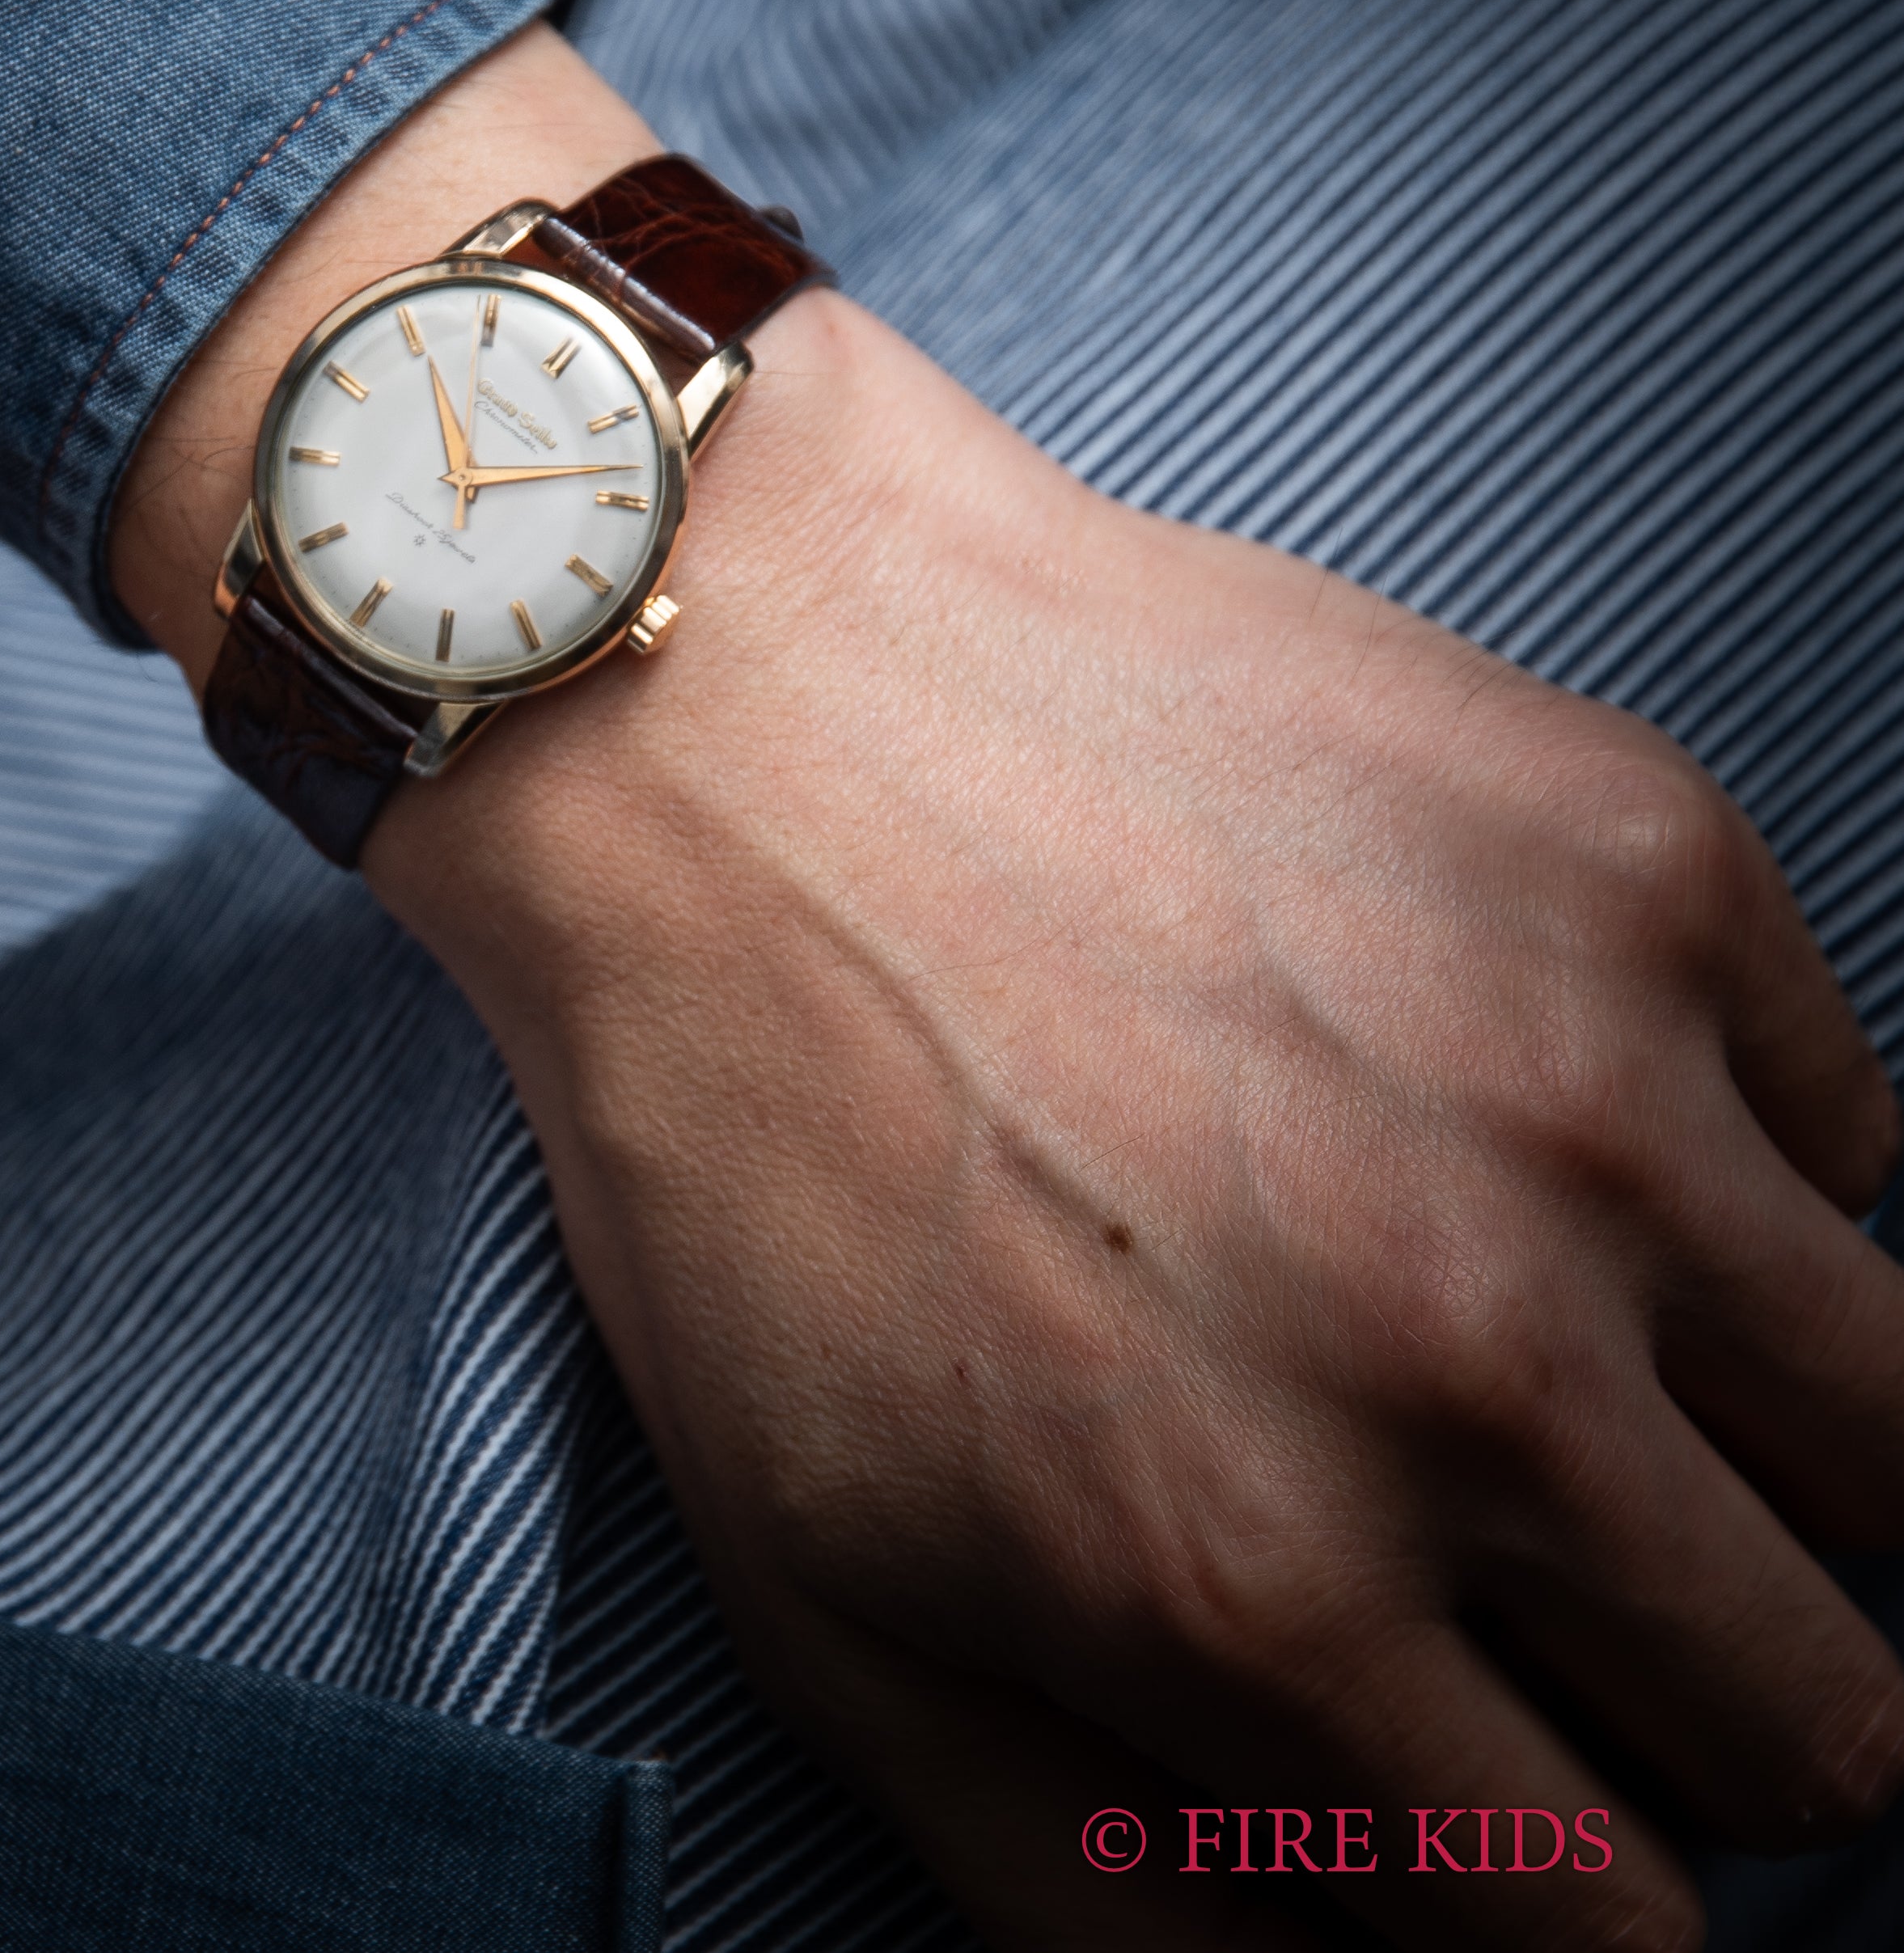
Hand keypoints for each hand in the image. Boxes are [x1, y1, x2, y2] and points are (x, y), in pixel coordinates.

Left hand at [372, 289, 1903, 1951]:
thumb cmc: (748, 1128)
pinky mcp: (1639, 862)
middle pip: (1821, 1717)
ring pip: (1899, 1442)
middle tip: (1532, 1552)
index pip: (1615, 1930)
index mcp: (1259, 1584)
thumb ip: (1103, 1891)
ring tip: (1556, 1327)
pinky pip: (1853, 1131)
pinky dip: (1729, 1157)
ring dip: (1755, 1442)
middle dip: (1693, 1695)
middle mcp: (1469, 1359)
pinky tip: (1519, 1089)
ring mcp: (1588, 1088)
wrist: (736, 695)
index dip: (1579, 1892)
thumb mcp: (826, 1580)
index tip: (1527, 1781)